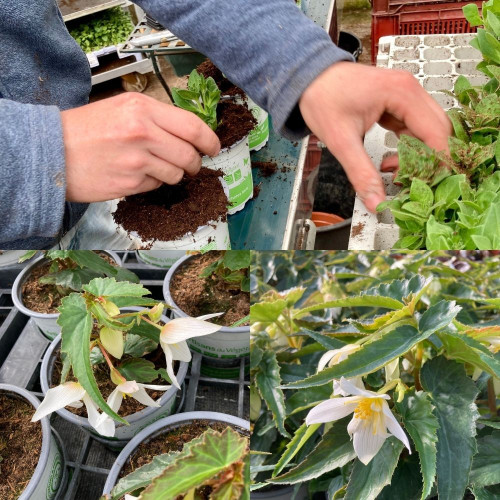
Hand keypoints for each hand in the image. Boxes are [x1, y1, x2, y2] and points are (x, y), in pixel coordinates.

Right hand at [61, 93, 219, 202]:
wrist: (53, 152)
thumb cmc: (86, 129)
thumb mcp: (122, 108)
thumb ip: (156, 118)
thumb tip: (189, 133)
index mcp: (142, 109)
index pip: (193, 126)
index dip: (210, 140)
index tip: (214, 147)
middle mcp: (143, 133)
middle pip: (190, 155)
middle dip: (195, 163)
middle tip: (191, 164)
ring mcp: (137, 161)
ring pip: (176, 174)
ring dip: (173, 174)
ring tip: (154, 167)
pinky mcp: (130, 184)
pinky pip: (157, 186)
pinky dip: (152, 182)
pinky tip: (135, 174)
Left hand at [299, 62, 451, 211]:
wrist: (307, 79)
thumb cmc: (322, 98)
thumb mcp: (341, 141)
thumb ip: (361, 173)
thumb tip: (375, 202)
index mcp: (402, 93)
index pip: (436, 133)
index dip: (438, 162)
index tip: (432, 186)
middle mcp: (410, 91)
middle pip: (437, 132)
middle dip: (427, 161)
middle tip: (409, 183)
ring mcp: (405, 96)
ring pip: (426, 132)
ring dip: (415, 157)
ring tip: (392, 173)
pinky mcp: (397, 104)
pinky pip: (412, 129)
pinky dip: (406, 148)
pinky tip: (389, 162)